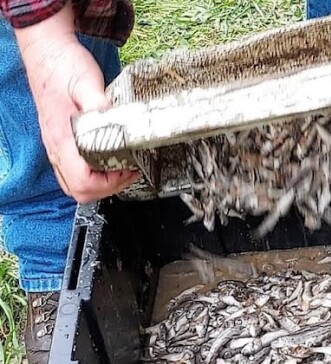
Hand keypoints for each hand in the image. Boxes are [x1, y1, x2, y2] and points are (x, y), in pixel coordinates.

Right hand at [14, 4, 138, 203]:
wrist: (47, 51)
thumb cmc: (64, 66)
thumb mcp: (87, 84)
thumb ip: (102, 107)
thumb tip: (119, 126)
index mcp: (62, 139)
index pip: (83, 183)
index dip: (109, 183)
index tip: (128, 169)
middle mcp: (57, 147)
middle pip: (79, 190)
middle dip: (109, 188)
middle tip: (129, 170)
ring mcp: (58, 145)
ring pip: (76, 183)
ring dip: (102, 182)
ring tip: (123, 167)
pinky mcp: (62, 140)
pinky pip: (75, 169)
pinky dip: (95, 172)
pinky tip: (110, 158)